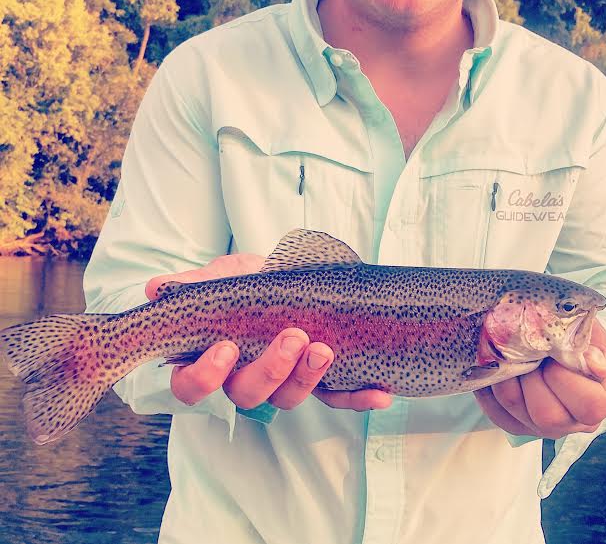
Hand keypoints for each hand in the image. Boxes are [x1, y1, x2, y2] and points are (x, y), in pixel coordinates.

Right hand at [146, 254, 391, 411]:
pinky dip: (357, 397)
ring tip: (325, 350)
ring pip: (289, 397)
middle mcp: (244, 378)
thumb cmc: (242, 282)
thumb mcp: (219, 278)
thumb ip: (193, 286)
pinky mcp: (318, 381)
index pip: (193, 385)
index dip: (205, 376)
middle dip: (270, 369)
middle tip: (292, 338)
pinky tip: (380, 393)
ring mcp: (282, 382)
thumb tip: (156, 290)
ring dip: (308, 378)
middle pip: (247, 394)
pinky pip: (335, 398)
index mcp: (210, 359)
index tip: (225, 348)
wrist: (283, 275)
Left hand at [474, 319, 605, 438]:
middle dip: (530, 376)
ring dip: (506, 377)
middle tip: (527, 352)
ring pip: (516, 410)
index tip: (553, 353)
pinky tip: (495, 368)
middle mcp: (576, 420)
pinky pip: (497, 413)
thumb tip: (594, 362)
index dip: (564, 378)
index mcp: (602, 398)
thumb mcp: (586, 329)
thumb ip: (588, 342)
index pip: (589, 405)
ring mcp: (546, 426)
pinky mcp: (520, 425)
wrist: (556, 338)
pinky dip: (490, 388)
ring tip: (509, 355)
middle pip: (547, 416)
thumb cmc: (574, 333)